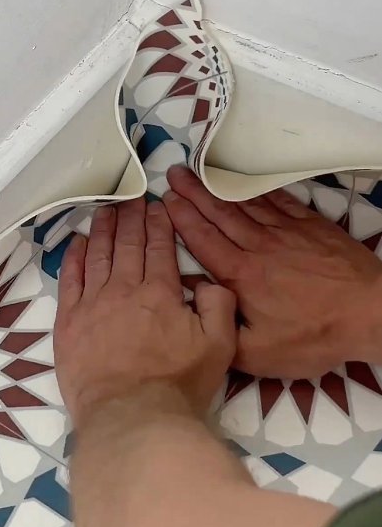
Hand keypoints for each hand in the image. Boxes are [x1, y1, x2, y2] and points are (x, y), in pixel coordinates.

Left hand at [54, 198, 235, 425]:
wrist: (131, 418)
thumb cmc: (178, 384)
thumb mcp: (219, 346)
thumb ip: (220, 305)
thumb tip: (209, 281)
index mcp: (160, 292)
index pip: (159, 248)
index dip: (159, 224)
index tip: (157, 205)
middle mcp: (124, 289)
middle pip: (128, 245)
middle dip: (132, 218)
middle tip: (132, 198)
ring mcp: (93, 304)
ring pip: (99, 255)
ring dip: (104, 230)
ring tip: (107, 210)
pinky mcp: (69, 322)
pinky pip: (71, 280)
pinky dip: (75, 257)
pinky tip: (79, 242)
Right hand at [164, 166, 381, 378]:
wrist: (370, 314)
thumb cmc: (314, 336)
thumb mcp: (259, 354)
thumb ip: (220, 329)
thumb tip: (195, 302)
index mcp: (241, 275)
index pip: (203, 239)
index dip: (182, 218)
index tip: (165, 200)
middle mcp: (258, 246)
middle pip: (218, 214)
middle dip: (192, 193)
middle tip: (173, 174)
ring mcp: (285, 231)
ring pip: (243, 204)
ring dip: (217, 187)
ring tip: (197, 172)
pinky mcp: (310, 225)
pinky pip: (277, 200)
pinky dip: (256, 190)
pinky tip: (244, 182)